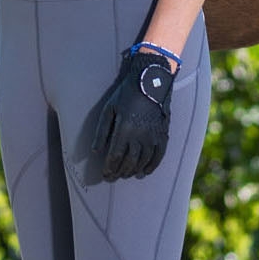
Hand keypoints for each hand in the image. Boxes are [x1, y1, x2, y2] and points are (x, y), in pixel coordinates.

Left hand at [89, 46, 174, 181]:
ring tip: (126, 175)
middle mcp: (140, 135)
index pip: (115, 157)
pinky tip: (144, 172)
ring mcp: (153, 136)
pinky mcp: (163, 134)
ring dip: (133, 171)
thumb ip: (101, 132)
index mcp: (124, 129)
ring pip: (143, 161)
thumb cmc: (126, 94)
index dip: (109, 168)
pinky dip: (152, 166)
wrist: (150, 82)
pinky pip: (159, 156)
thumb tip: (95, 152)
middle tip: (113, 177)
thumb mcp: (108, 109)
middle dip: (119, 172)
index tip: (105, 174)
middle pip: (129, 162)